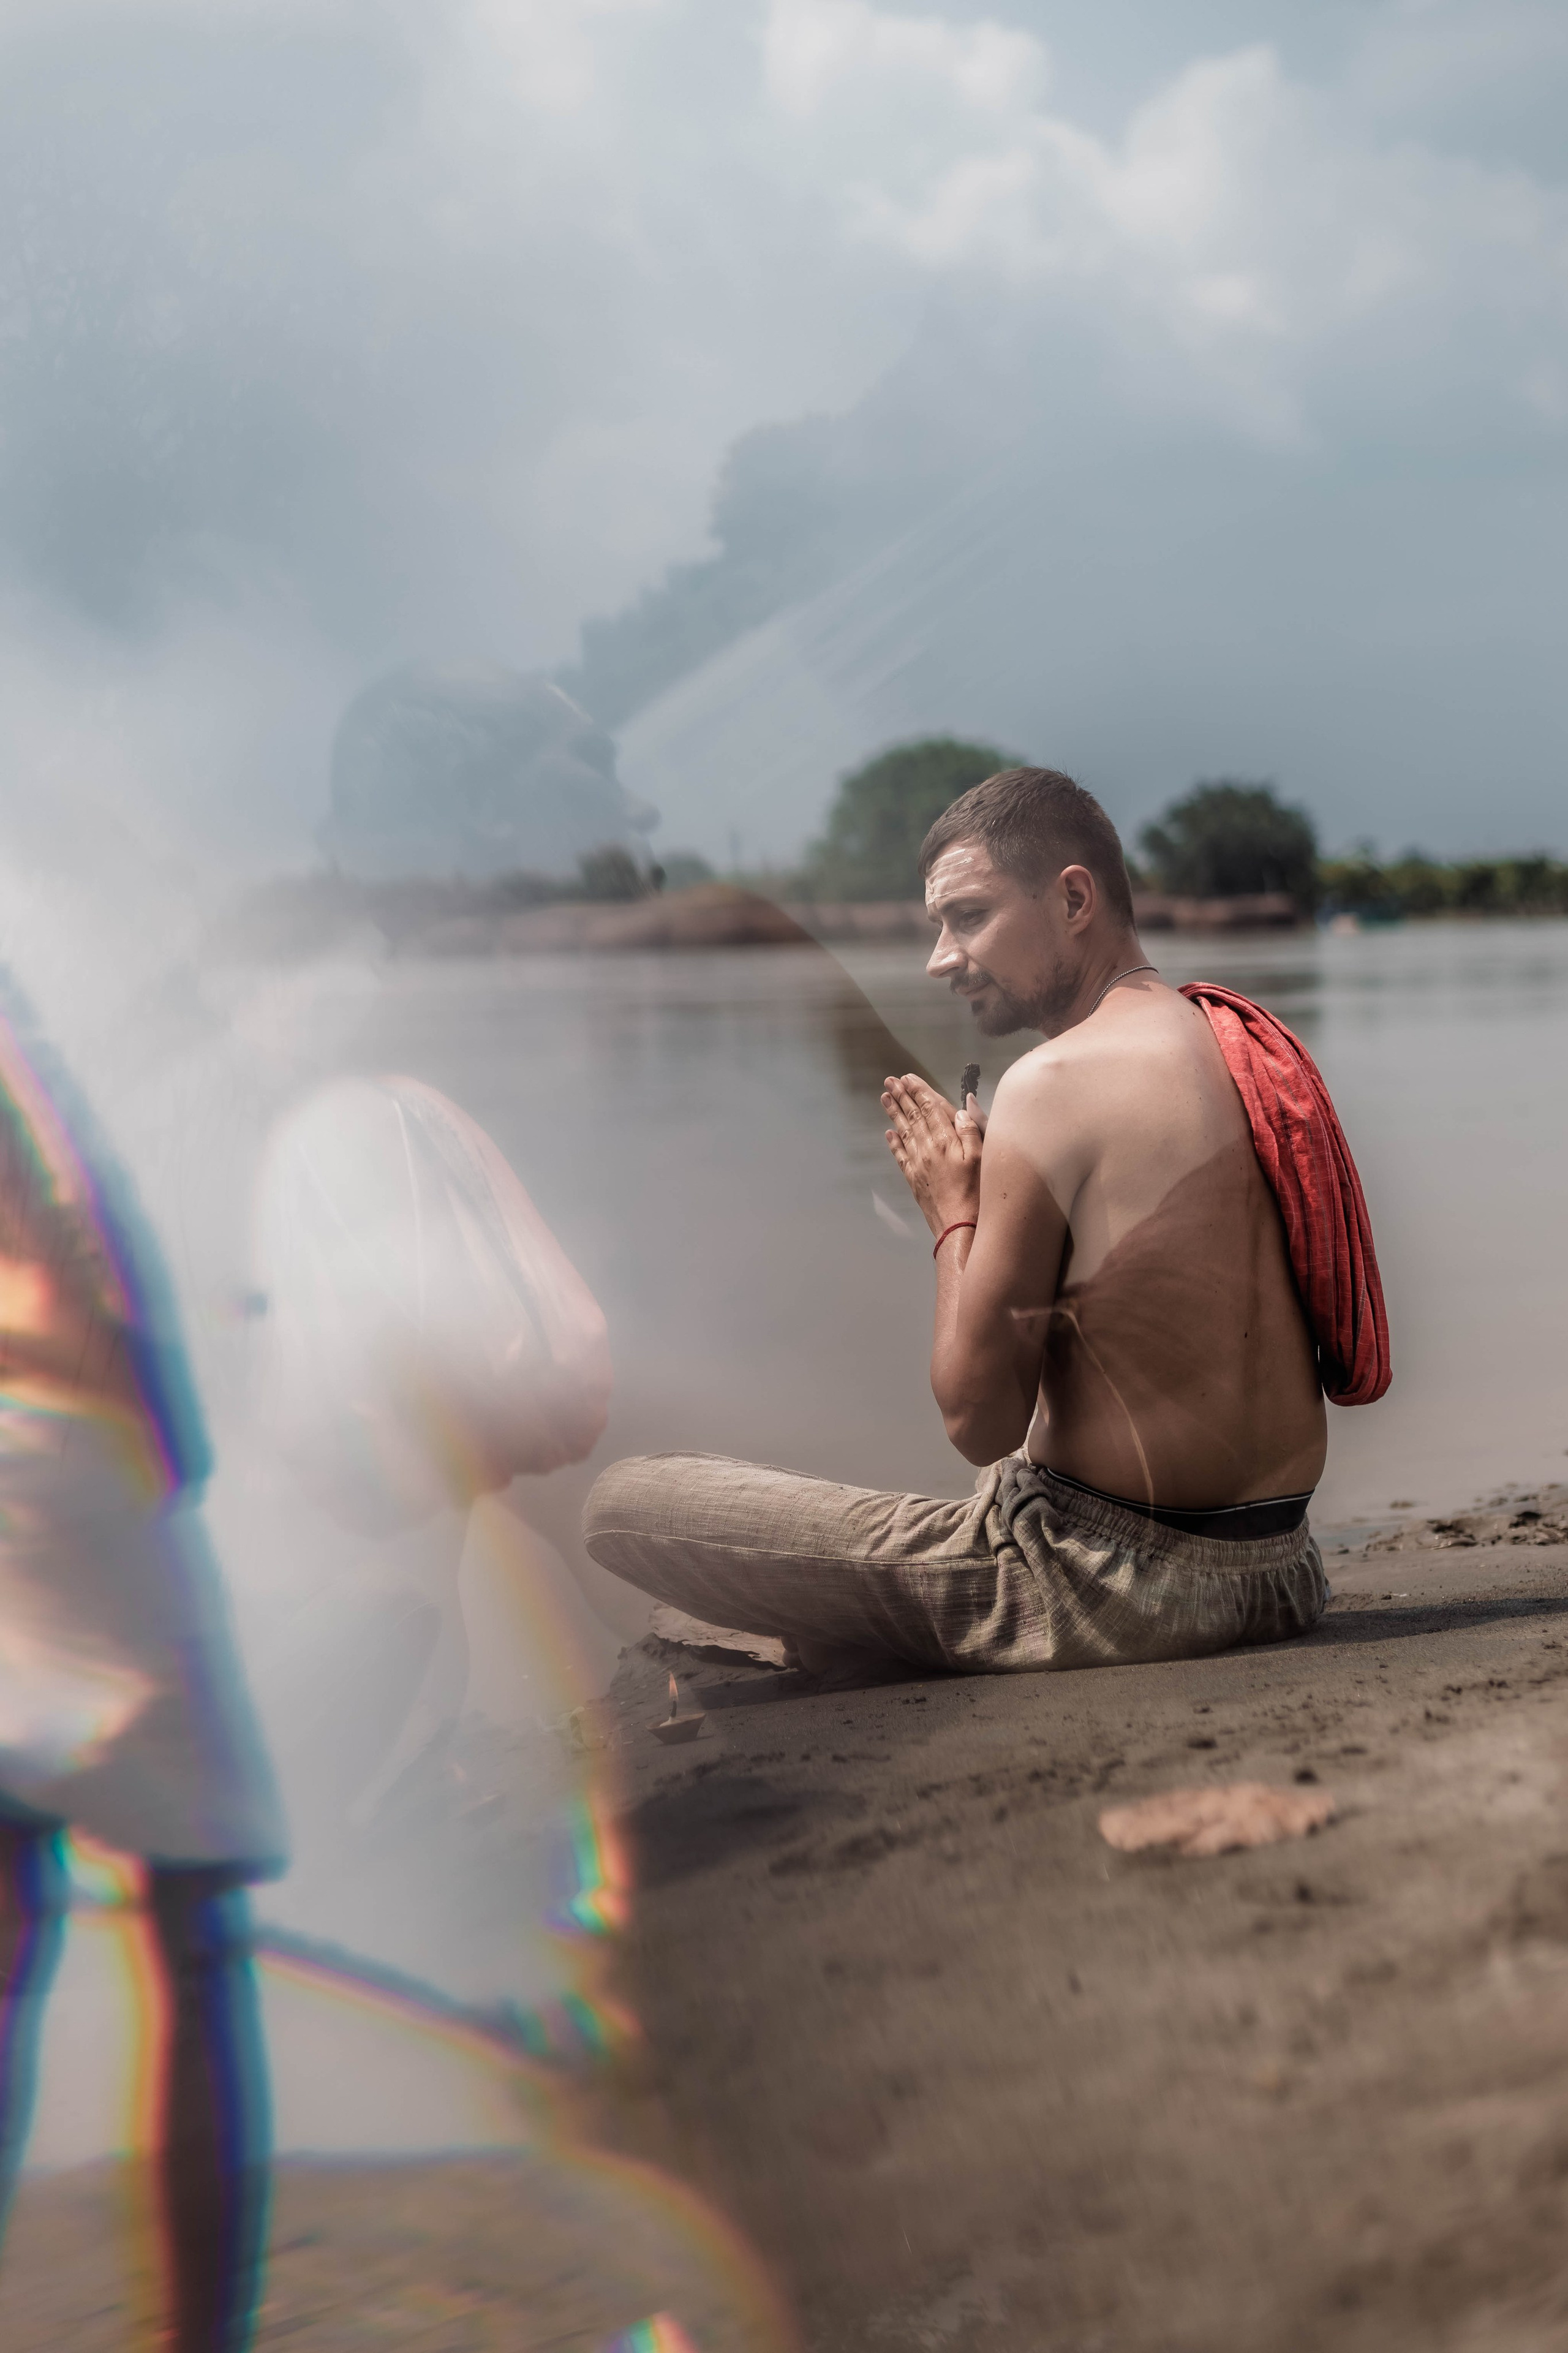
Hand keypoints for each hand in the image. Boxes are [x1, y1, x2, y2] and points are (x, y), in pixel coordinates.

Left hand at [881, 1073, 981, 1235]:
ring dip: (894, 1113)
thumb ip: (971, 1131)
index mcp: (946, 1140)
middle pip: (913, 1116)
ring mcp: (918, 1164)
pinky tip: (889, 1132)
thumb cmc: (977, 1193)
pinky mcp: (914, 1179)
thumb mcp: (982, 1159)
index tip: (908, 1078)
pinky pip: (900, 1155)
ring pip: (903, 1132)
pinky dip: (894, 1142)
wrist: (959, 1226)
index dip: (919, 1091)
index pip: (929, 1108)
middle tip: (891, 1081)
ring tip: (885, 1097)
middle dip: (902, 1097)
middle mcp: (927, 1148)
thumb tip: (961, 1110)